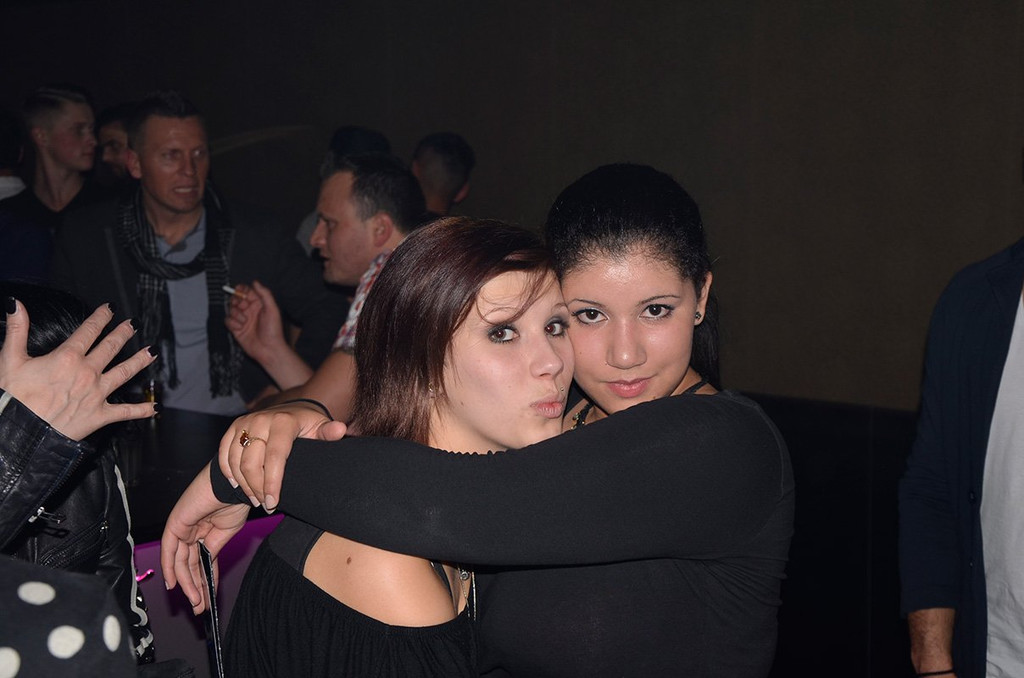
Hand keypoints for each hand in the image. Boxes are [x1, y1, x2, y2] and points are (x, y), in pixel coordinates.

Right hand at [0, 300, 156, 439]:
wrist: (18, 433)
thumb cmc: (12, 399)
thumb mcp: (10, 360)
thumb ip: (17, 330)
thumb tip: (15, 304)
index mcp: (67, 358)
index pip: (89, 330)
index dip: (101, 317)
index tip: (110, 309)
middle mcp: (87, 373)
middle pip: (111, 348)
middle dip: (123, 333)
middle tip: (133, 324)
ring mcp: (96, 394)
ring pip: (124, 373)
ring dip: (140, 361)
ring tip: (152, 352)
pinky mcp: (100, 415)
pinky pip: (125, 412)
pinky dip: (141, 410)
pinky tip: (154, 407)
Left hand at [160, 463, 250, 613]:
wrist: (235, 485)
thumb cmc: (236, 500)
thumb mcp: (227, 533)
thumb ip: (214, 552)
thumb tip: (208, 572)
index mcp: (205, 530)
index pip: (201, 561)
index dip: (203, 581)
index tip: (206, 599)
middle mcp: (191, 530)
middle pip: (189, 564)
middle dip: (194, 587)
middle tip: (200, 606)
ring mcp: (182, 527)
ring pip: (180, 561)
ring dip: (187, 583)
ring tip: (196, 600)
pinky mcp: (175, 524)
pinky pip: (169, 550)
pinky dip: (170, 567)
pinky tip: (174, 584)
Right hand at [219, 402, 346, 510]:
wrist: (292, 410)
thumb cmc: (308, 424)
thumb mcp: (321, 427)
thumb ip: (329, 432)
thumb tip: (340, 430)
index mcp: (283, 421)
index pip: (274, 457)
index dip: (272, 483)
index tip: (273, 503)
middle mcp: (260, 420)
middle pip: (251, 463)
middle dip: (256, 488)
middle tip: (266, 505)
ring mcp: (244, 423)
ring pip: (235, 461)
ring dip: (243, 484)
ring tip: (255, 499)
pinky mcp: (233, 428)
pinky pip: (223, 454)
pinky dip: (228, 472)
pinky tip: (237, 485)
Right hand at [226, 281, 286, 364]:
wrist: (269, 350)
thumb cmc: (273, 331)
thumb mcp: (272, 309)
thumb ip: (264, 294)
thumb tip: (255, 282)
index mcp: (259, 304)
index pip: (247, 292)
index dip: (241, 290)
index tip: (239, 290)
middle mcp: (250, 311)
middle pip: (236, 299)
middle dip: (237, 301)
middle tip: (242, 307)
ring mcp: (242, 320)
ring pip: (231, 309)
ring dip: (236, 314)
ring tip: (245, 322)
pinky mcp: (236, 329)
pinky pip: (228, 321)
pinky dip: (233, 323)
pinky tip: (240, 328)